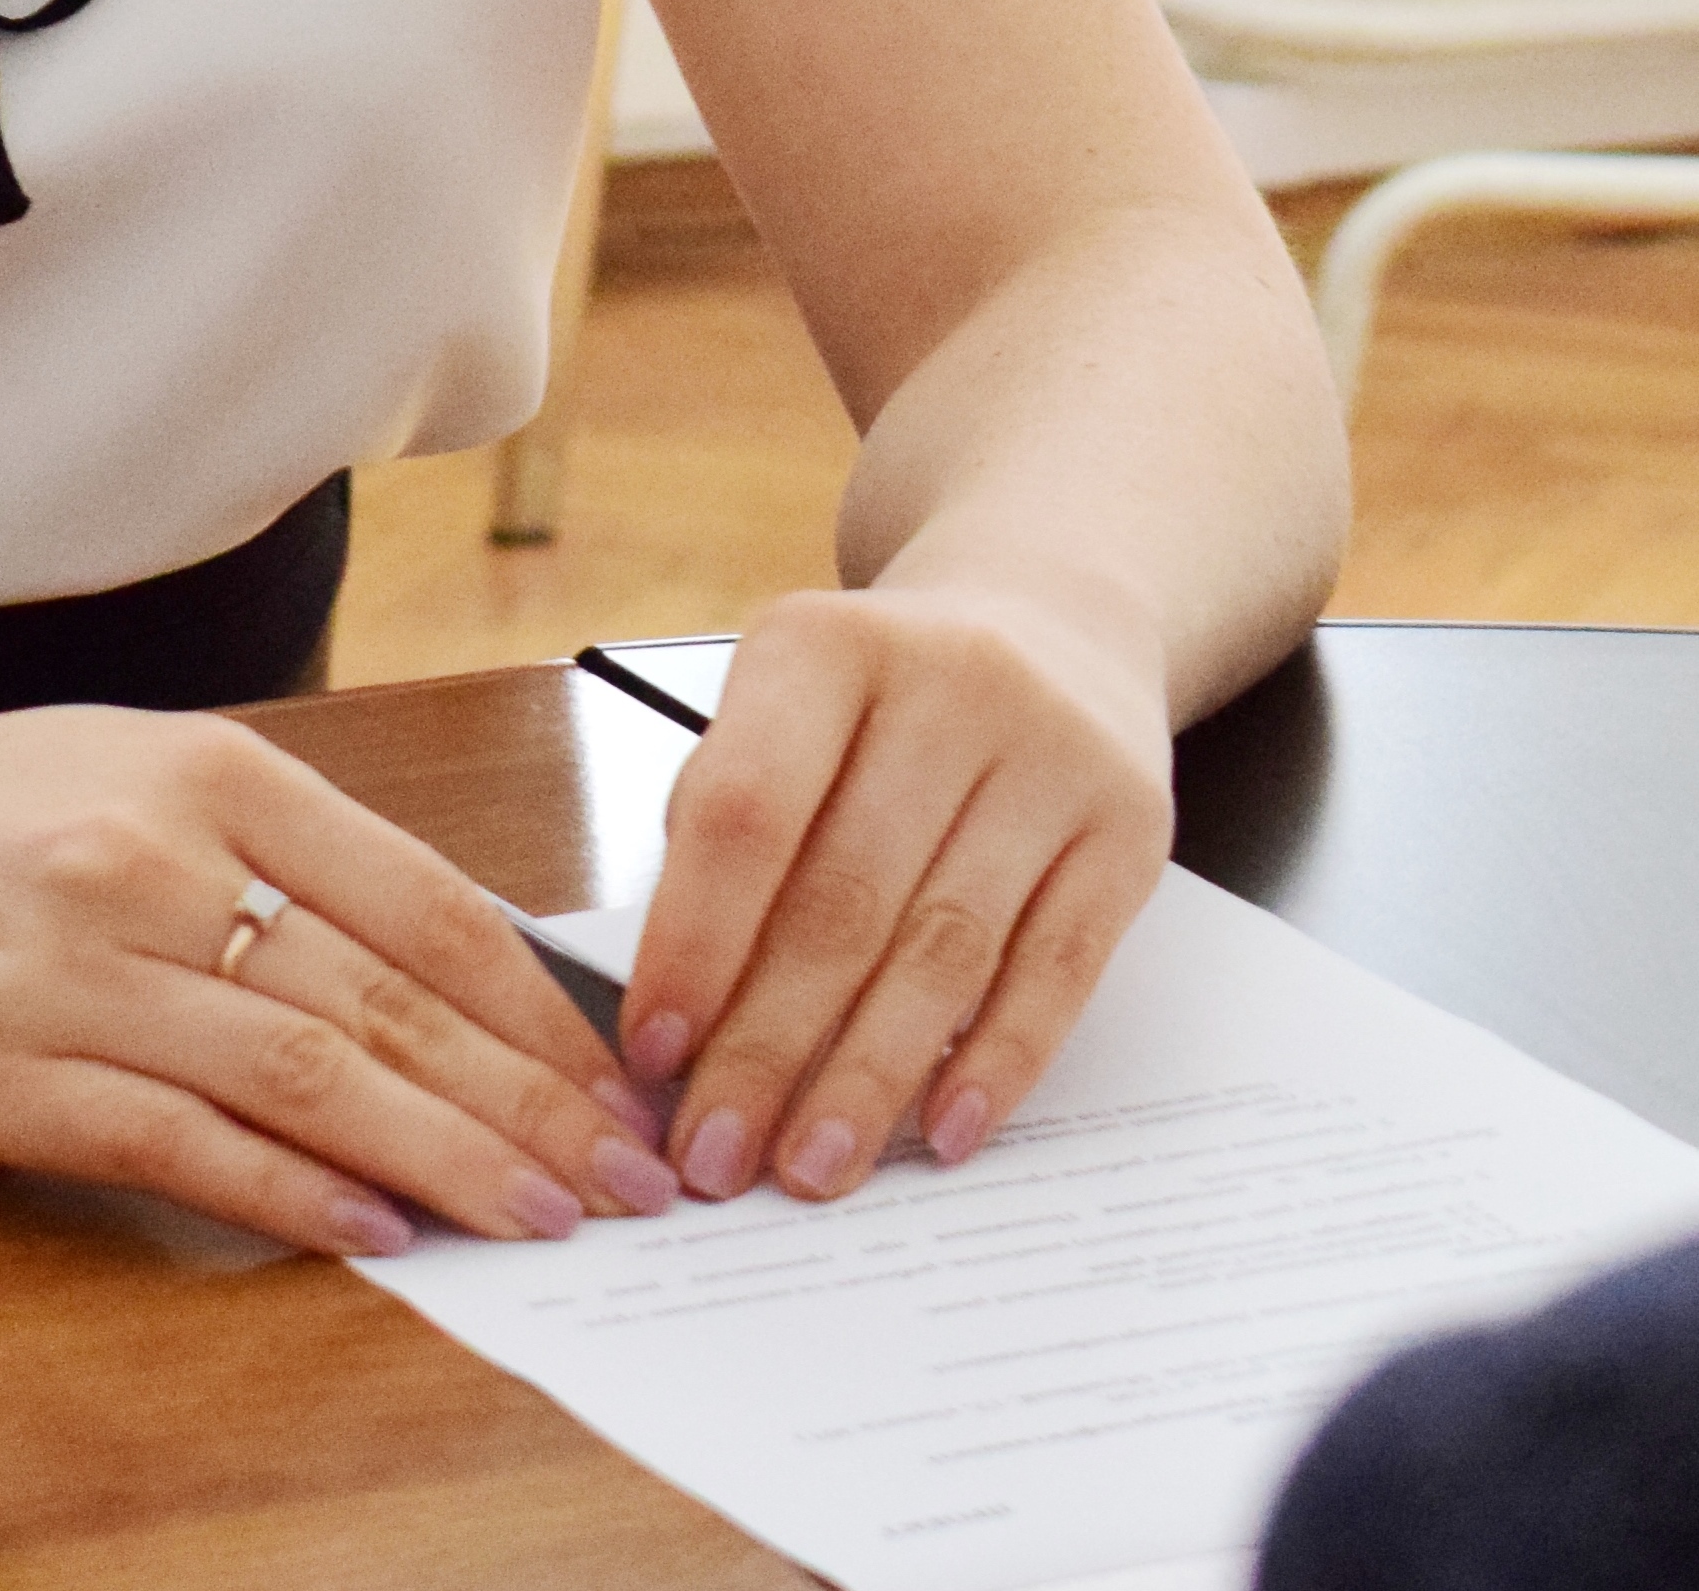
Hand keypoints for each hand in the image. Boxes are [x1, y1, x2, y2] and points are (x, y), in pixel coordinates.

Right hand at [0, 697, 683, 1259]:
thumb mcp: (127, 768)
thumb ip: (274, 851)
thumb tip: (444, 966)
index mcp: (202, 767)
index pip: (421, 898)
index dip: (536, 1006)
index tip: (617, 1078)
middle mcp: (151, 859)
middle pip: (386, 1003)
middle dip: (527, 1103)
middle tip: (624, 1179)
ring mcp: (81, 973)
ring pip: (312, 1080)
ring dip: (445, 1164)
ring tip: (537, 1221)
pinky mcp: (15, 1081)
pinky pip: (192, 1150)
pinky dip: (299, 1200)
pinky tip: (379, 1236)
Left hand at [618, 577, 1174, 1202]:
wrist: (1056, 615)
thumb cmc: (882, 697)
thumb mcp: (785, 705)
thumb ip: (727, 828)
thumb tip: (677, 1012)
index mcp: (825, 644)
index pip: (746, 810)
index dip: (695, 942)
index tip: (653, 1055)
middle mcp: (946, 683)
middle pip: (843, 899)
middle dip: (769, 1047)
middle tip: (718, 1156)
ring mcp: (1050, 753)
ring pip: (946, 949)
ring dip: (869, 1078)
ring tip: (812, 1167)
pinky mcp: (1128, 828)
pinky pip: (1057, 971)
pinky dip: (995, 1064)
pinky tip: (939, 1133)